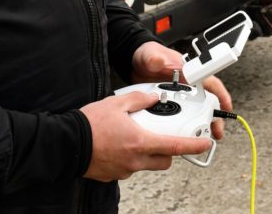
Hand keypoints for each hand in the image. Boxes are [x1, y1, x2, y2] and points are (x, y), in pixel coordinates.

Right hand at [80, 91, 212, 181]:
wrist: (67, 144)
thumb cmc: (89, 125)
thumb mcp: (116, 103)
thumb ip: (139, 100)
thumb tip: (153, 97)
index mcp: (141, 142)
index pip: (175, 147)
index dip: (193, 146)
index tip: (204, 144)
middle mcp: (136, 160)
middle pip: (165, 161)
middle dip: (169, 151)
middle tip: (164, 137)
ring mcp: (125, 170)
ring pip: (147, 164)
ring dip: (148, 154)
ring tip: (134, 137)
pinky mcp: (114, 175)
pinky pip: (130, 167)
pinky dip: (130, 157)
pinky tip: (119, 145)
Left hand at [129, 41, 233, 139]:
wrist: (134, 62)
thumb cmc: (147, 55)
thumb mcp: (150, 56)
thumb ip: (155, 58)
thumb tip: (158, 60)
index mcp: (187, 71)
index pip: (209, 81)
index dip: (220, 94)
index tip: (227, 105)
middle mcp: (186, 84)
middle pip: (207, 100)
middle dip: (215, 116)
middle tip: (217, 130)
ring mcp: (179, 94)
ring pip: (195, 110)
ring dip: (202, 123)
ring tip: (205, 136)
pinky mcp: (170, 102)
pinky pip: (181, 115)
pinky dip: (185, 124)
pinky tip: (184, 134)